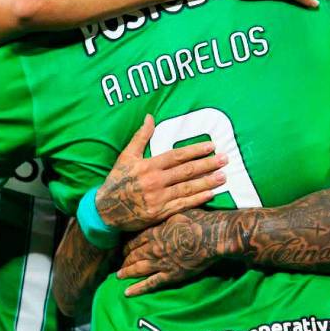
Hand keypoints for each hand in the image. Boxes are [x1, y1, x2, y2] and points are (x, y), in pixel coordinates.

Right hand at [95, 115, 226, 231]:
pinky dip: (198, 200)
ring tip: (223, 176)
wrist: (105, 210)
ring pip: (188, 188)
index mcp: (148, 166)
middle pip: (186, 171)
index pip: (177, 156)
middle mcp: (154, 182)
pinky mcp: (159, 213)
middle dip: (208, 164)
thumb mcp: (126, 156)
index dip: (195, 151)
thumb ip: (140, 137)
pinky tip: (211, 194)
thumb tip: (150, 116)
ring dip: (207, 182)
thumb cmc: (117, 180)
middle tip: (225, 159)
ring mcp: (158, 199)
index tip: (211, 146)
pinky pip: (183, 205)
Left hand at [116, 209, 220, 295]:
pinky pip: (151, 283)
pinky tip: (128, 292)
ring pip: (139, 269)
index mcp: (155, 232)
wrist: (212, 236)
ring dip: (127, 272)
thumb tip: (161, 211)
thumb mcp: (178, 211)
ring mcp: (160, 263)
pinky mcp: (171, 275)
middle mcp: (153, 248)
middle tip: (118, 263)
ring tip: (119, 276)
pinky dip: (138, 288)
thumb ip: (166, 216)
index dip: (127, 245)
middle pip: (134, 255)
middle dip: (125, 259)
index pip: (135, 240)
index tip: (122, 248)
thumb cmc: (198, 220)